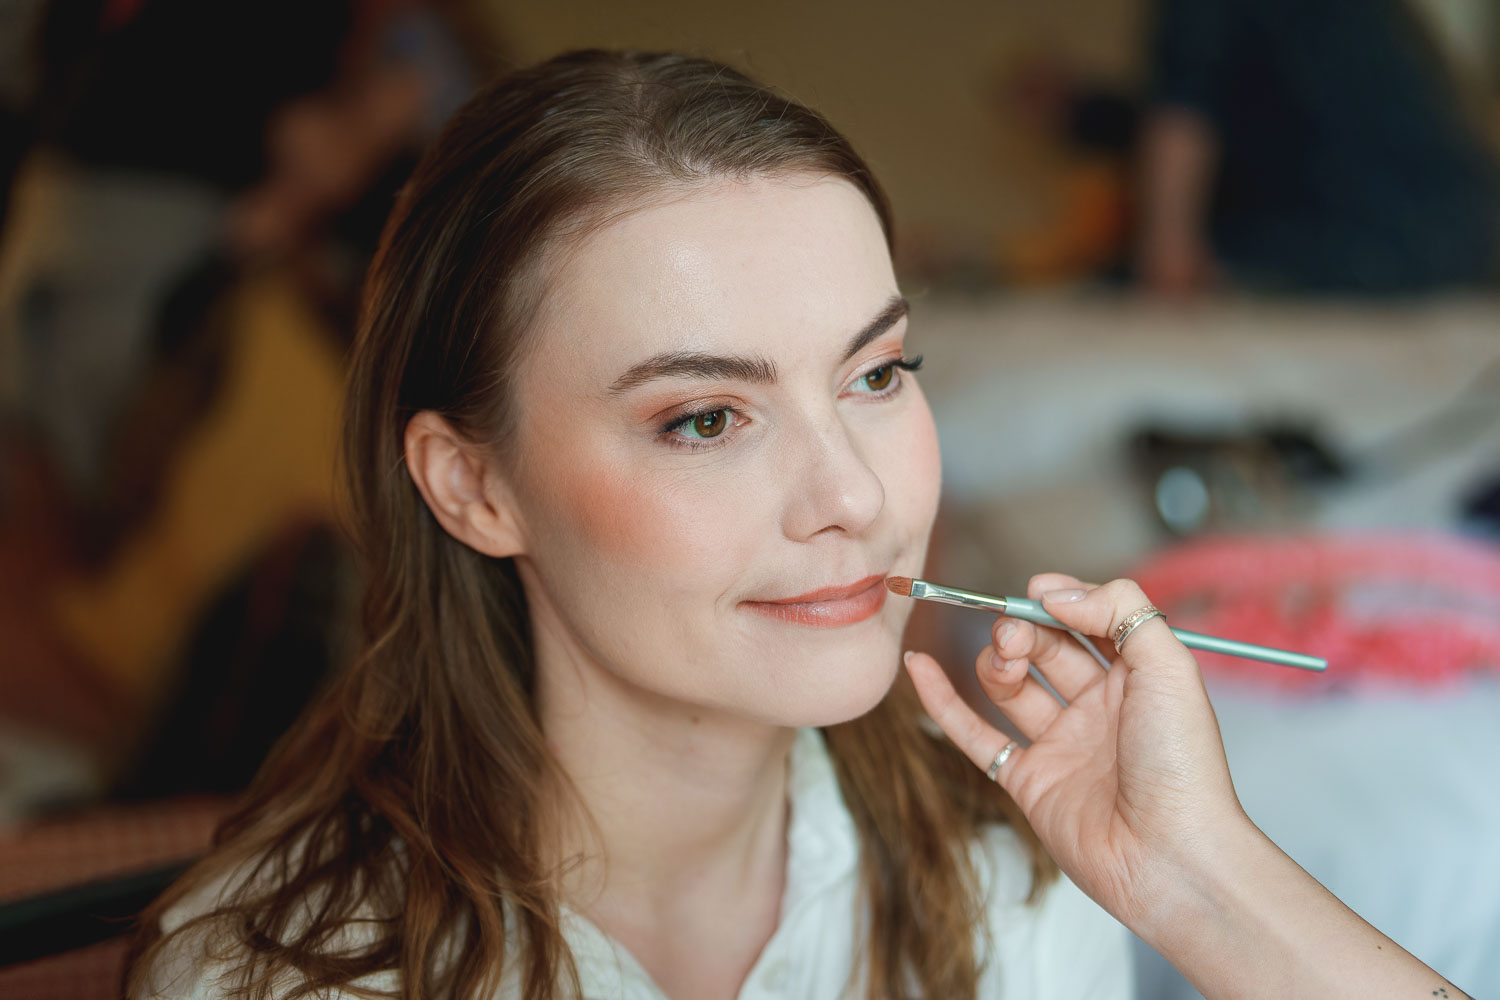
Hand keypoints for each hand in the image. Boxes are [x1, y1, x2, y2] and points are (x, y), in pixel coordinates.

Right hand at [903, 573, 1250, 932]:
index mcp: (1136, 678)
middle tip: (1014, 633)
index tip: (1037, 592)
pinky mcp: (1029, 782)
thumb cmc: (1183, 767)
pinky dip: (943, 700)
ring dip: (996, 658)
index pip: (1088, 620)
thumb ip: (1120, 611)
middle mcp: (1099, 708)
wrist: (1171, 856)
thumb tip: (1057, 593)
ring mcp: (1061, 745)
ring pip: (1010, 683)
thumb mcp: (1170, 666)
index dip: (1060, 600)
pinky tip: (919, 667)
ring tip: (1004, 660)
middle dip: (1022, 628)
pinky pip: (975, 734)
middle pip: (1044, 646)